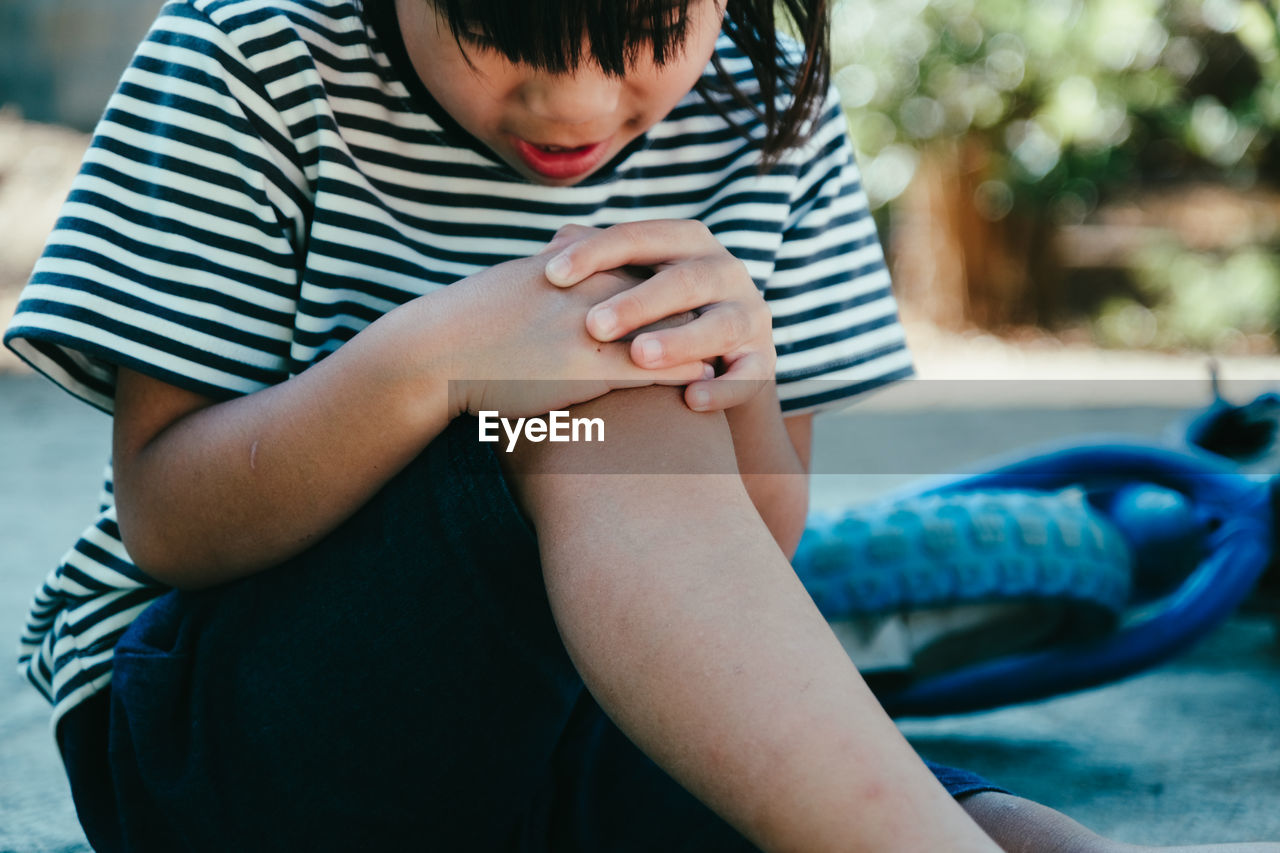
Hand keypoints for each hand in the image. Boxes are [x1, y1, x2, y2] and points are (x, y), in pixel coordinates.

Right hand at [443, 251, 706, 419]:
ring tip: (729, 352)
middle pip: (670, 287)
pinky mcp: (591, 368)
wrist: (439, 353)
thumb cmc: (471, 321)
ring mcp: (595, 326)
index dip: (676, 279)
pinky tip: (707, 382)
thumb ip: (554, 265)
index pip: (646, 261)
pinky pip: (656, 367)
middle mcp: (594, 285)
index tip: (701, 292)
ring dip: (703, 338)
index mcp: (579, 262)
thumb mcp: (519, 278)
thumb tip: (567, 254)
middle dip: (701, 304)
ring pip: (672, 325)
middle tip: (729, 319)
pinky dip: (688, 372)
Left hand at [542, 221, 775, 411]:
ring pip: (720, 325)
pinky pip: (749, 375)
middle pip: (683, 280)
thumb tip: (550, 249)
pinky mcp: (763, 360)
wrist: (719, 361)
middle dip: (638, 303)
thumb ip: (598, 263)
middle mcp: (724, 271)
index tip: (552, 276)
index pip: (639, 237)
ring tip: (641, 358)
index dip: (596, 253)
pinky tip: (693, 400)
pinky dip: (724, 389)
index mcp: (687, 242)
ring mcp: (749, 315)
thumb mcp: (631, 281)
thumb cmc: (655, 313)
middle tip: (595, 325)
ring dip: (681, 341)